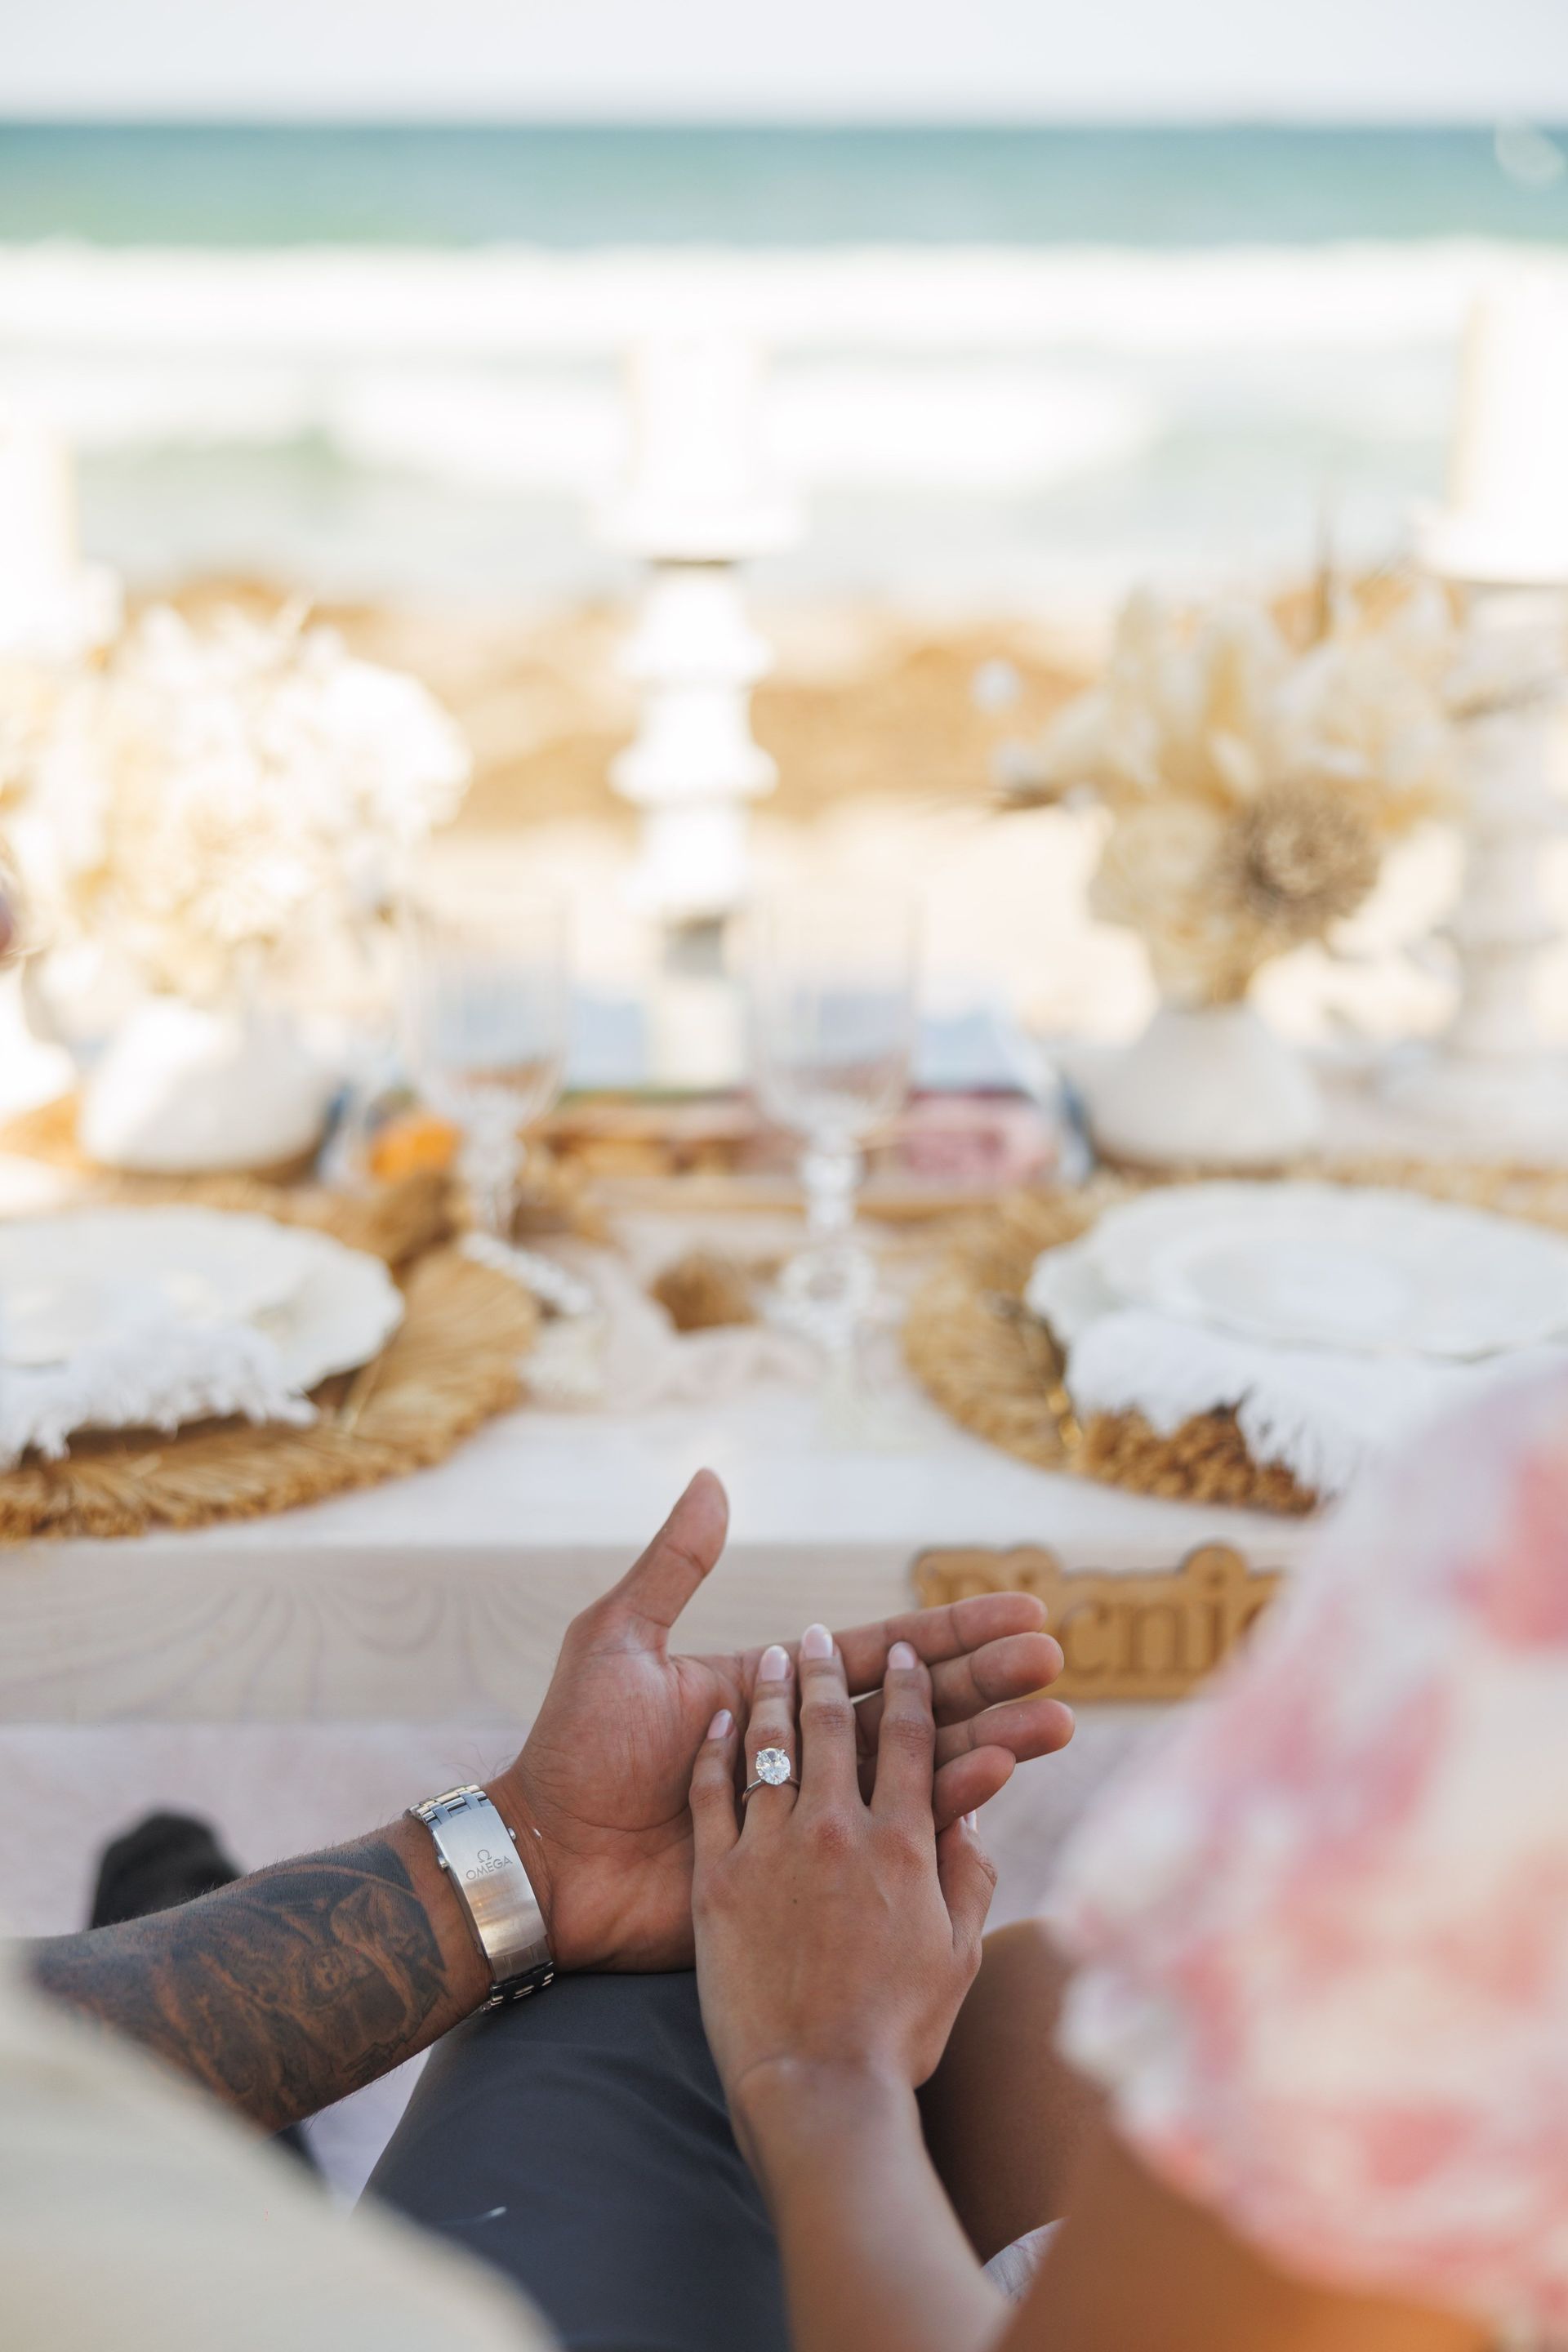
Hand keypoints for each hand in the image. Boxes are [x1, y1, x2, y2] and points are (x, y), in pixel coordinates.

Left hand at [491, 1470, 1071, 1972]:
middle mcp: (808, 1750)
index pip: (885, 1654)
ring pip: (918, 1772)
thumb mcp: (619, 1642)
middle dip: (990, 1684)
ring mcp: (813, 1814)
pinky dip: (940, 1815)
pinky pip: (883, 1838)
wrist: (545, 1855)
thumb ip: (674, 1566)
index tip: (1025, 1609)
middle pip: (920, 1709)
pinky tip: (993, 1790)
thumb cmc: (574, 1749)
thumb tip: (713, 1476)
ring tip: (1053, 1728)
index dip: (955, 1632)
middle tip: (1056, 1666)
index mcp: (778, 1694)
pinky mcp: (805, 1872)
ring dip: (988, 1746)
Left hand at [689, 1626, 994, 2119]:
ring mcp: (772, 1849)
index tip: (909, 1651)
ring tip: (777, 1650)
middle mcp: (837, 1831)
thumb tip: (969, 1814)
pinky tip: (721, 1719)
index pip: (909, 1739)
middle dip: (837, 1666)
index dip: (911, 1687)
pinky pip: (715, 1794)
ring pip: (773, 1744)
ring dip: (777, 1691)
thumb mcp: (957, 1957)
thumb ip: (966, 1877)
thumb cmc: (896, 2035)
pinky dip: (718, 1750)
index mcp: (902, 1844)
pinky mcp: (717, 1879)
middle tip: (825, 1629)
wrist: (810, 2092)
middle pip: (836, 1724)